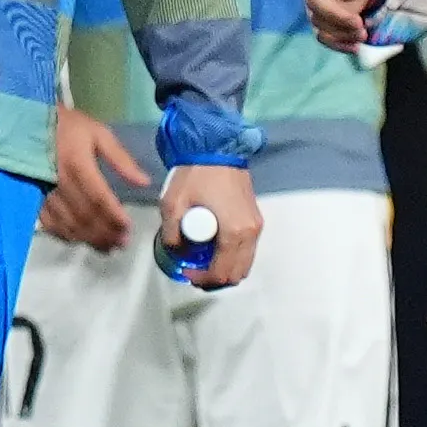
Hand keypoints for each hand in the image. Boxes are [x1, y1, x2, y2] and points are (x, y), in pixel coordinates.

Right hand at [43, 105, 146, 249]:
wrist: (27, 122)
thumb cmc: (68, 126)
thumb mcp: (99, 133)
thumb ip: (121, 159)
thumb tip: (144, 182)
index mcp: (78, 165)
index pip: (99, 198)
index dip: (114, 216)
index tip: (129, 227)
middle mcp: (60, 183)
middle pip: (86, 216)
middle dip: (106, 232)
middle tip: (122, 242)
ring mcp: (45, 193)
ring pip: (69, 224)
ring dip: (89, 238)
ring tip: (108, 246)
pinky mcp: (34, 198)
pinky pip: (50, 224)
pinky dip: (66, 236)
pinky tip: (80, 240)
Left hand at [154, 165, 260, 287]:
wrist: (217, 148)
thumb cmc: (197, 172)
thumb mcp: (173, 203)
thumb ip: (171, 232)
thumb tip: (176, 250)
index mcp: (233, 232)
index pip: (222, 272)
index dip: (203, 279)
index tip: (188, 273)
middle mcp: (250, 232)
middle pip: (237, 273)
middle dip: (215, 279)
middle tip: (195, 273)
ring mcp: (255, 225)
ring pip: (245, 263)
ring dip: (225, 269)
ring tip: (203, 262)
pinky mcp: (255, 218)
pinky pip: (247, 249)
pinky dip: (232, 256)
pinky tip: (214, 248)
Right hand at [305, 0, 392, 50]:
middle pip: (313, 1)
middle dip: (337, 15)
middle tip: (360, 23)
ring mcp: (313, 3)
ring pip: (317, 21)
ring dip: (340, 31)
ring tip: (363, 34)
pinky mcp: (319, 19)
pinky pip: (322, 35)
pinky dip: (337, 43)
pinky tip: (354, 46)